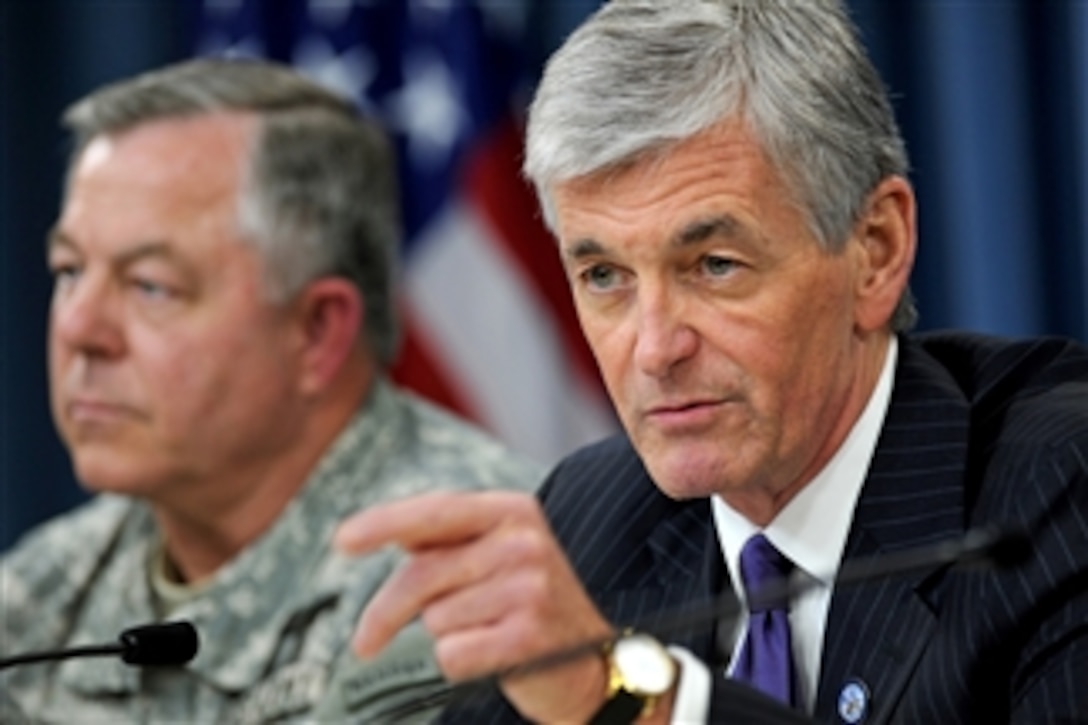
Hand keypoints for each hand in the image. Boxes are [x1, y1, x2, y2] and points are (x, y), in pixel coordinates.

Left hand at [334, 490, 615, 721]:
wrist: (599, 663)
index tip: (342, 541)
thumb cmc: (532, 606)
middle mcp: (523, 542)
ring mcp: (530, 588)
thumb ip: (450, 542)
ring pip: (435, 620)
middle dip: (383, 614)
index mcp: (512, 512)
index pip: (435, 512)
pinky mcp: (528, 637)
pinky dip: (461, 664)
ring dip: (447, 636)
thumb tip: (387, 533)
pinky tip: (494, 657)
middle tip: (365, 642)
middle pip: (421, 575)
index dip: (383, 524)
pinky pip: (453, 654)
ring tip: (485, 635)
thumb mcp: (502, 554)